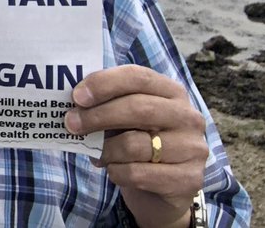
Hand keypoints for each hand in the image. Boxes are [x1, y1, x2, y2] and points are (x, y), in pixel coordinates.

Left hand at [65, 65, 207, 227]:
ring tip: (97, 154)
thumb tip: (74, 104)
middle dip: (98, 115)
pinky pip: (138, 174)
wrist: (164, 187)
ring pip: (135, 145)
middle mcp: (188, 117)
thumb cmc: (139, 141)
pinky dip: (117, 172)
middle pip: (138, 108)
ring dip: (106, 150)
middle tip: (71, 124)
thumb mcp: (126, 118)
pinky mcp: (189, 179)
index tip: (77, 96)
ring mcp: (193, 149)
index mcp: (172, 92)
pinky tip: (114, 171)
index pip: (138, 77)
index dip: (105, 83)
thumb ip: (107, 105)